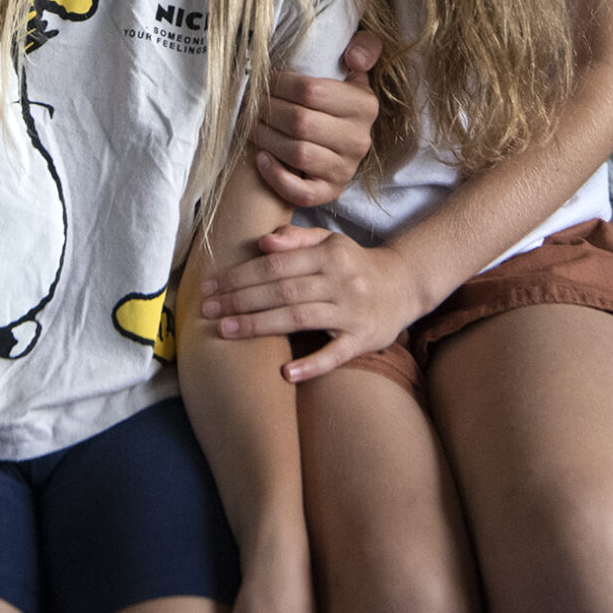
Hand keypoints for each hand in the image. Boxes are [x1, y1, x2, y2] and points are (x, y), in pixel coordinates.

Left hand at [199, 226, 430, 381]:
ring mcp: (352, 312)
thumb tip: (261, 242)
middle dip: (241, 300)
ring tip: (226, 331)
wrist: (405, 285)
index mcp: (329, 254)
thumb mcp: (330, 242)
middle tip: (207, 310)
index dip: (240, 275)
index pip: (276, 264)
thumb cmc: (355, 264)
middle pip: (282, 291)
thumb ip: (295, 239)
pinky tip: (284, 373)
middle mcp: (341, 281)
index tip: (211, 286)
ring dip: (260, 325)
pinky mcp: (363, 340)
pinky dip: (311, 364)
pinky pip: (335, 354)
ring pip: (300, 318)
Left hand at [250, 28, 382, 208]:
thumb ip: (364, 49)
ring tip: (251, 125)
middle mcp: (359, 139)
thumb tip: (353, 57)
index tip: (262, 81)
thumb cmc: (337, 100)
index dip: (279, 84)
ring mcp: (346, 169)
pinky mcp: (331, 192)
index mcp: (364, 105)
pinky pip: (301, 192)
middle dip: (267, 110)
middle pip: (301, 121)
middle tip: (250, 103)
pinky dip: (276, 176)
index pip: (311, 90)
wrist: (341, 143)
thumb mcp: (355, 71)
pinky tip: (261, 158)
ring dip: (266, 138)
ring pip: (298, 154)